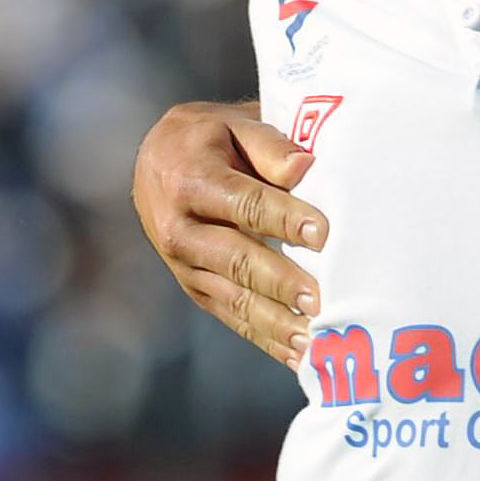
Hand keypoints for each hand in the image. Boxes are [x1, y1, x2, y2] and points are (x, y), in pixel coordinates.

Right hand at [134, 100, 326, 365]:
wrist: (158, 162)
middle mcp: (181, 227)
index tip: (321, 235)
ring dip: (276, 321)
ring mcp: (185, 265)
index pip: (245, 204)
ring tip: (315, 340)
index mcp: (192, 180)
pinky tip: (301, 356)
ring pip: (233, 296)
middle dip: (280, 281)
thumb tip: (305, 167)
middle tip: (320, 299)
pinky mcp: (195, 288)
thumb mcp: (235, 124)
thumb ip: (270, 144)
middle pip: (236, 258)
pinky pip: (232, 316)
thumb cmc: (213, 138)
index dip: (284, 220)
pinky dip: (267, 338)